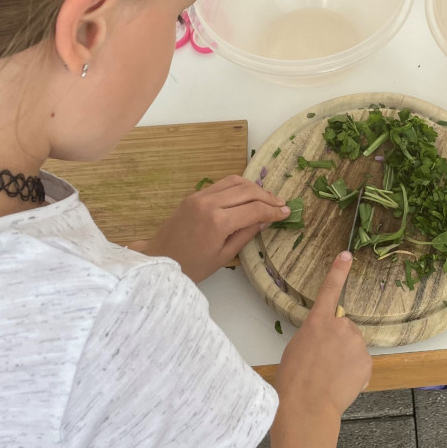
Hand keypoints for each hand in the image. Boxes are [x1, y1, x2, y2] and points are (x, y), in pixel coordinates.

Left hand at [140, 175, 289, 282]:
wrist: (159, 260)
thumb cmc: (192, 266)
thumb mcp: (224, 256)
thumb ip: (246, 234)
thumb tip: (266, 220)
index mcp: (218, 222)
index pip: (255, 209)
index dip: (274, 211)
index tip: (287, 213)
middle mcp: (209, 203)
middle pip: (248, 191)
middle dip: (268, 197)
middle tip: (281, 204)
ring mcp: (200, 196)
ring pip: (235, 181)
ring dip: (254, 187)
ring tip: (267, 198)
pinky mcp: (194, 195)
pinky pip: (221, 184)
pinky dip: (238, 186)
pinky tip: (247, 195)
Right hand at [274, 252, 370, 419]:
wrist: (307, 405)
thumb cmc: (294, 379)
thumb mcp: (297, 348)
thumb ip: (315, 336)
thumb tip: (326, 341)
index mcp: (318, 321)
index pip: (329, 289)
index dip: (338, 271)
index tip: (347, 254)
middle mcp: (341, 327)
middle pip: (344, 328)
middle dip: (338, 342)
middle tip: (322, 363)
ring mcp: (356, 344)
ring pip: (354, 347)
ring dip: (346, 358)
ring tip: (330, 377)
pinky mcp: (367, 362)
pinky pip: (361, 365)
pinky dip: (354, 374)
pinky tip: (341, 384)